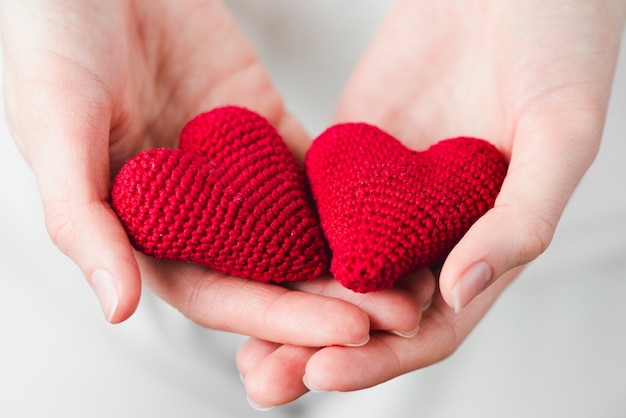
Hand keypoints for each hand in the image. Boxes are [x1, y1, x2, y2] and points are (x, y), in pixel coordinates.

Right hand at [0, 0, 430, 350]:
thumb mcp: (55, 129)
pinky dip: (351, 194)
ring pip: (300, 226)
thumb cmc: (52, 43)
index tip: (347, 333)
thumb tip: (118, 308)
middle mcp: (195, 212)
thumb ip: (83, 221)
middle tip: (399, 316)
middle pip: (272, 271)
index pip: (221, 293)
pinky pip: (312, 167)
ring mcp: (233, 172)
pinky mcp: (262, 127)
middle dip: (334, 296)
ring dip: (353, 255)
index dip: (282, 318)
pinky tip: (396, 212)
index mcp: (146, 229)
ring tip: (411, 277)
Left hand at [237, 0, 624, 407]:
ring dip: (287, 309)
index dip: (381, 357)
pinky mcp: (348, 152)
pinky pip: (307, 204)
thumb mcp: (561, 130)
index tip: (325, 371)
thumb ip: (522, 216)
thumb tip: (464, 291)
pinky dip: (276, 239)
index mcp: (485, 241)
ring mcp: (385, 193)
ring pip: (330, 268)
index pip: (430, 324)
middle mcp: (430, 228)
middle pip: (368, 310)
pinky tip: (236, 260)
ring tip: (239, 350)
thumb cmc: (559, 43)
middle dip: (318, 350)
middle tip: (265, 380)